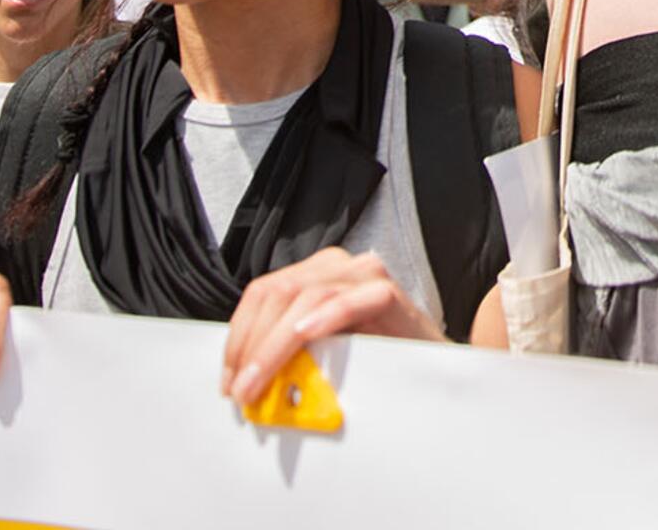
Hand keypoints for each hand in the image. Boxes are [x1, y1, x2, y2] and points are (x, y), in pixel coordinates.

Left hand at [221, 248, 445, 406]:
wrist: (429, 362)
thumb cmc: (372, 358)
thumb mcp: (320, 352)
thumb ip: (289, 352)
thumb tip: (242, 378)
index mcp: (317, 274)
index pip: (264, 291)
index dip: (239, 334)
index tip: (229, 378)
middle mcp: (340, 266)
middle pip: (280, 292)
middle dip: (252, 344)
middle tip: (241, 390)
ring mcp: (366, 275)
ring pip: (308, 296)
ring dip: (276, 344)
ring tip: (262, 381)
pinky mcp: (391, 294)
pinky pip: (355, 299)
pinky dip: (328, 317)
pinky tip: (308, 335)